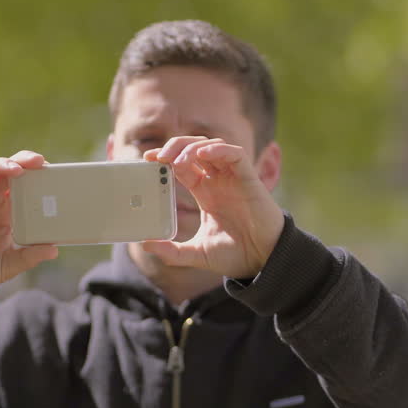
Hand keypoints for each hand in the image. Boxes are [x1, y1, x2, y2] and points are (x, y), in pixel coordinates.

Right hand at [0, 150, 58, 311]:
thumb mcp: (7, 267)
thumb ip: (27, 258)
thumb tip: (54, 251)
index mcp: (9, 212)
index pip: (26, 185)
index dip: (38, 175)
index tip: (52, 171)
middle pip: (8, 170)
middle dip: (23, 161)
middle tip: (38, 161)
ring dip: (1, 165)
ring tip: (16, 170)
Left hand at [142, 137, 284, 278]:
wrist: (263, 261)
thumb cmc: (234, 255)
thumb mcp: (195, 253)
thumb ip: (171, 251)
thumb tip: (145, 244)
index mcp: (205, 193)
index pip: (182, 165)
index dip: (165, 158)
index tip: (148, 160)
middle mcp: (218, 181)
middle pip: (194, 149)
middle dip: (174, 147)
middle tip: (157, 157)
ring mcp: (233, 178)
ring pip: (212, 146)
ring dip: (192, 147)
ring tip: (176, 160)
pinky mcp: (249, 178)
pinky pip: (234, 154)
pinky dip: (218, 149)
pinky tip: (203, 154)